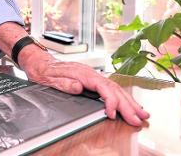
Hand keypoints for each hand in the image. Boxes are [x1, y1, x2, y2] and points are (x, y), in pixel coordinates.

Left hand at [21, 51, 149, 125]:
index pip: (102, 87)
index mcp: (81, 73)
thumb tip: (79, 87)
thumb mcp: (49, 78)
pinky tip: (129, 104)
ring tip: (142, 114)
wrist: (38, 61)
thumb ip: (64, 83)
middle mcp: (90, 73)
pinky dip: (122, 97)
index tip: (113, 113)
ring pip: (115, 88)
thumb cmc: (43, 70)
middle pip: (113, 89)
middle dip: (127, 104)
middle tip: (138, 118)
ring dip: (129, 102)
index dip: (110, 101)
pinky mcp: (92, 79)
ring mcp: (92, 75)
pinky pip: (110, 88)